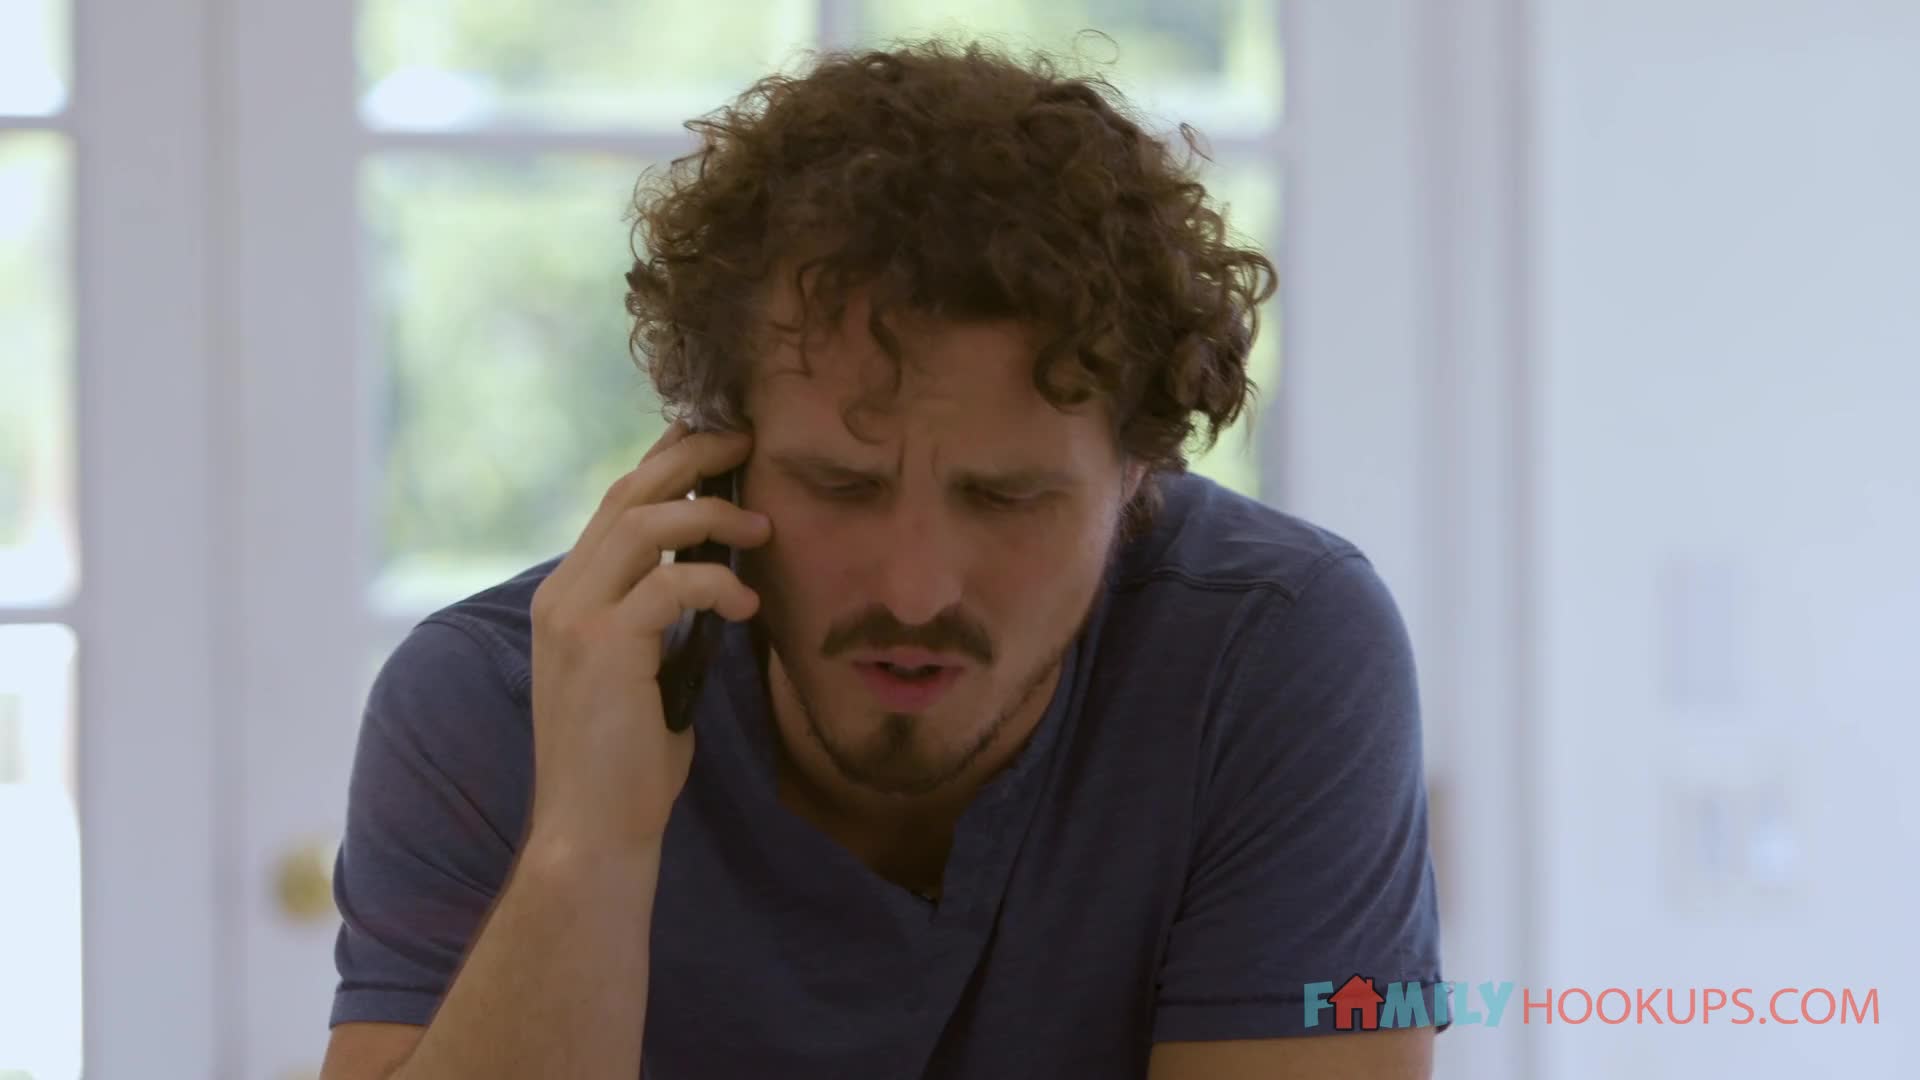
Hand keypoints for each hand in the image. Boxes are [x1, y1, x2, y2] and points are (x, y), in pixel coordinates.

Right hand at [524, 421, 771, 857]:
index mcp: (567, 597)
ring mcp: (575, 618)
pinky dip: (720, 584)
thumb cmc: (627, 766)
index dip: (667, 464)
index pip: (617, 505)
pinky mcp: (603, 646)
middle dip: (692, 457)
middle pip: (629, 493)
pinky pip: (673, 583)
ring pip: (647, 523)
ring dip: (714, 514)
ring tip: (765, 527)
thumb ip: (661, 623)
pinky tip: (749, 605)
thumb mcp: (646, 675)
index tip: (720, 442)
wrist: (593, 834)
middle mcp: (562, 596)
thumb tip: (716, 581)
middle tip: (749, 442)